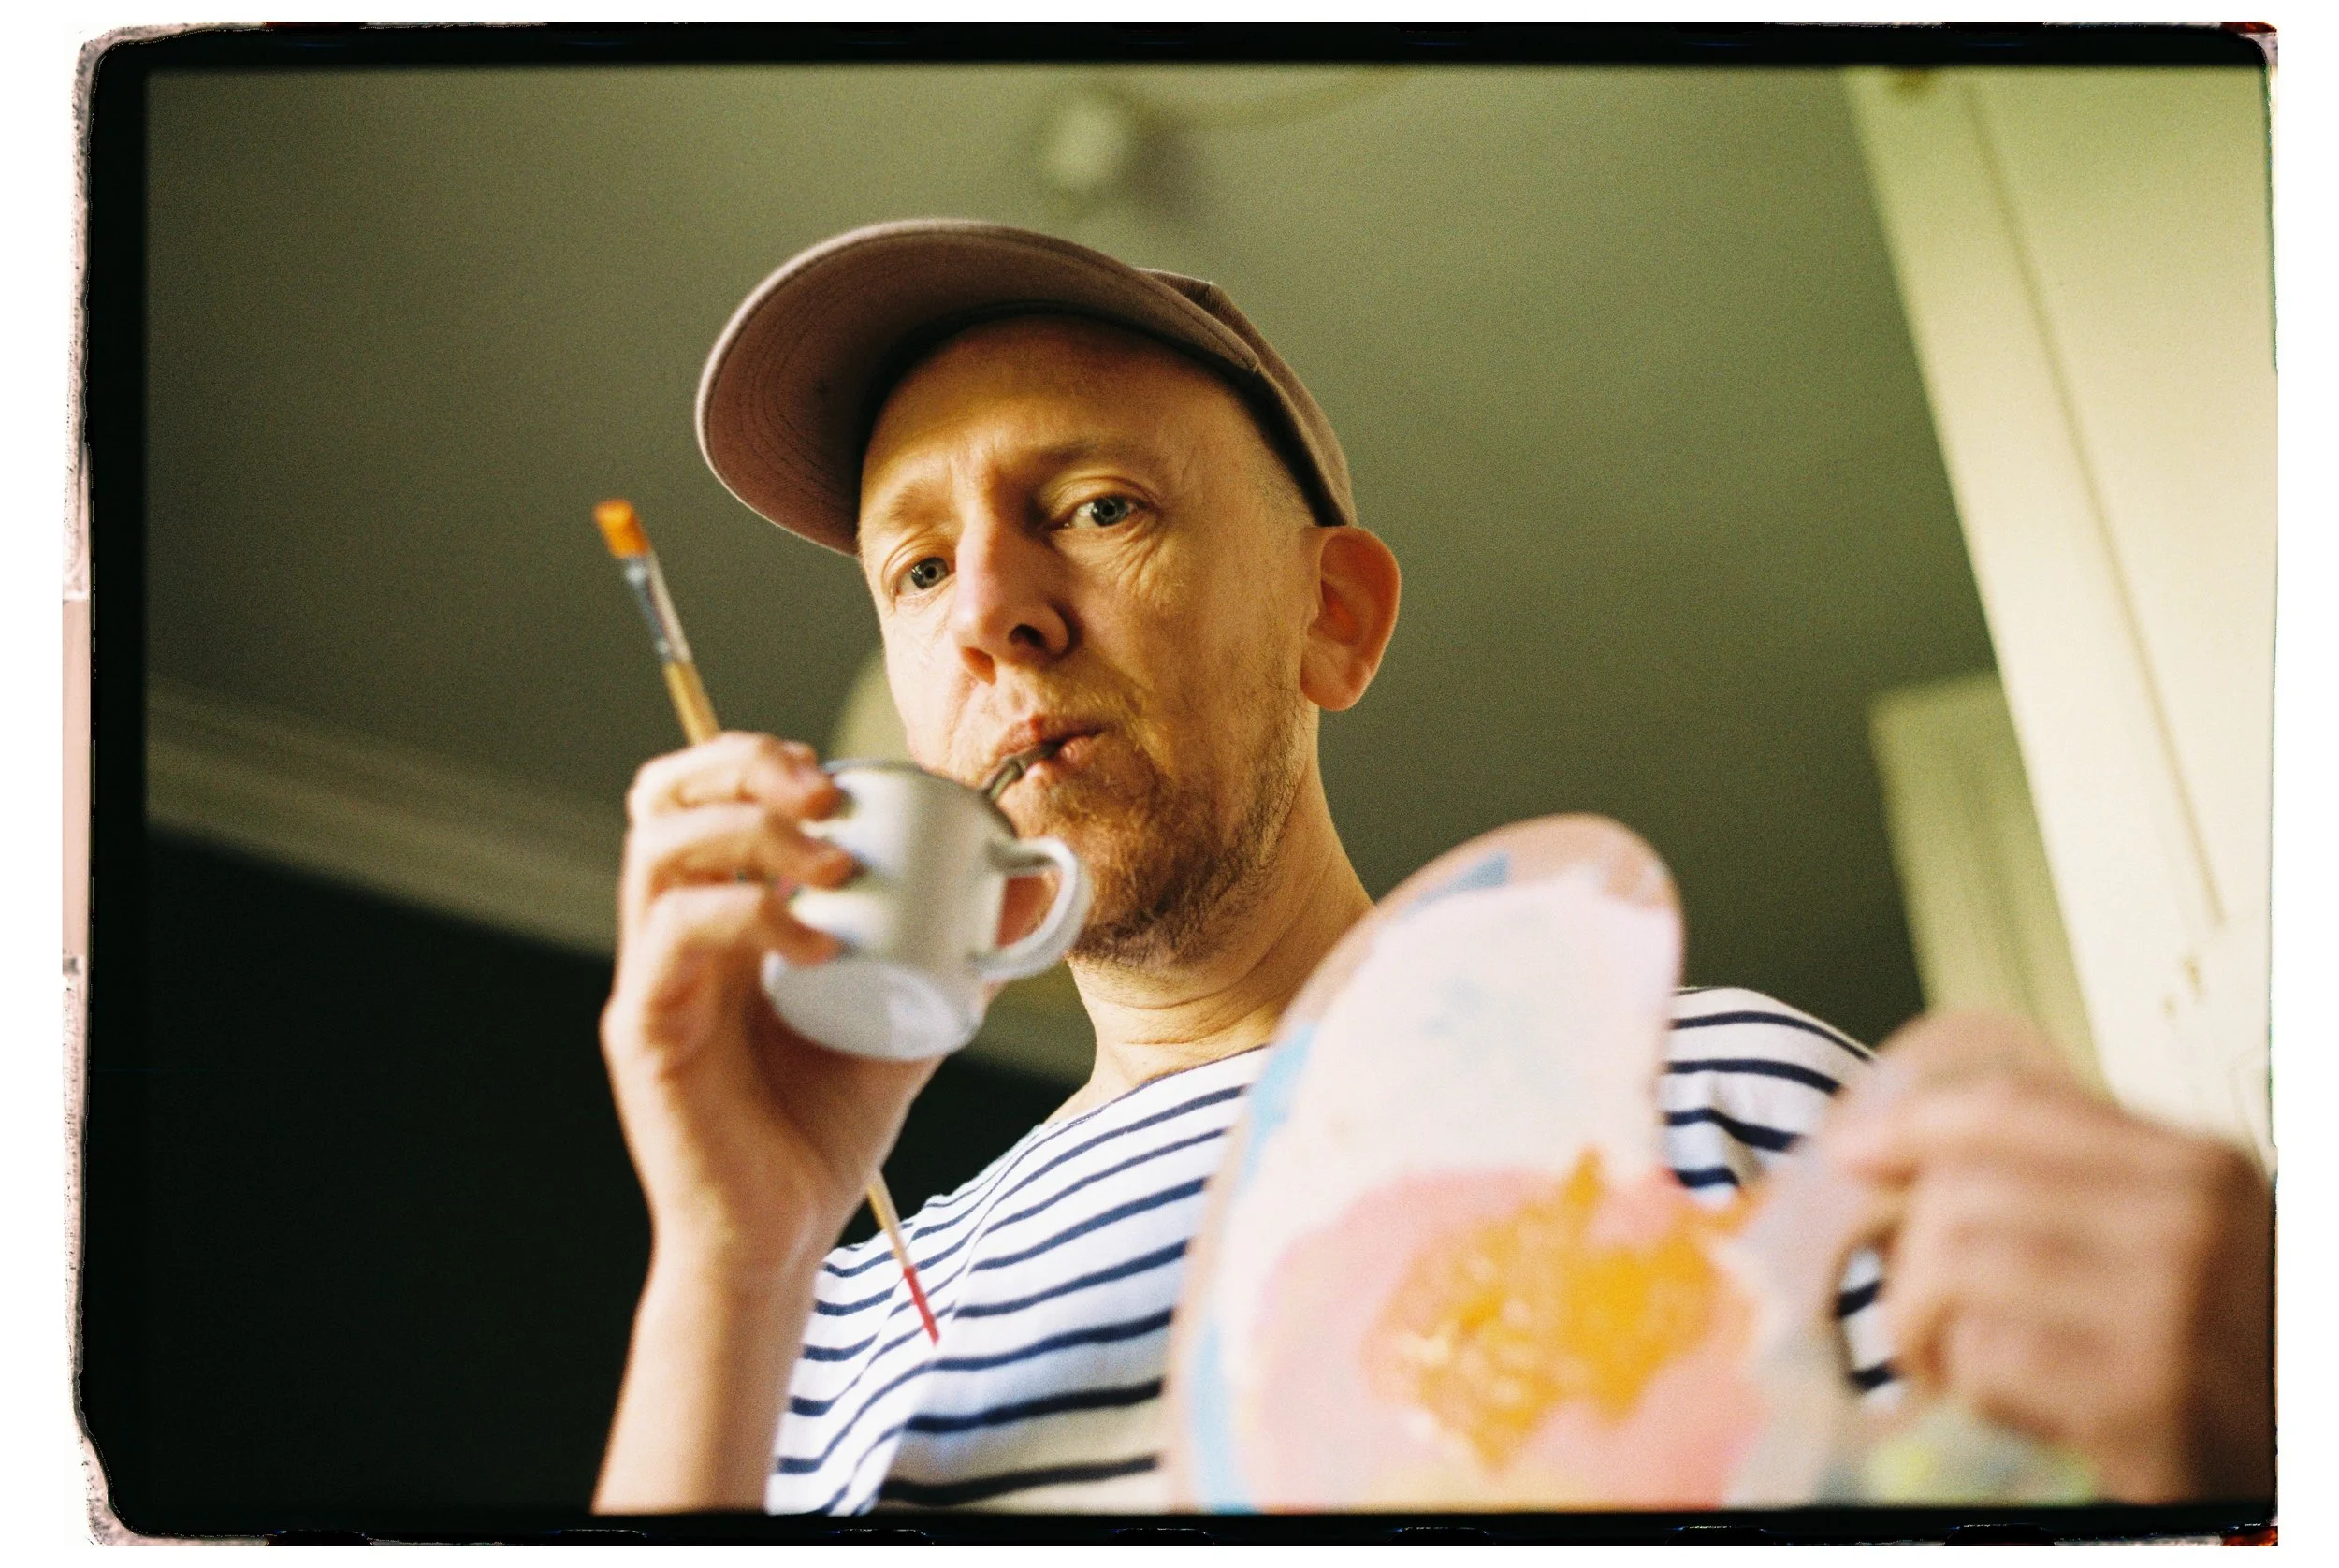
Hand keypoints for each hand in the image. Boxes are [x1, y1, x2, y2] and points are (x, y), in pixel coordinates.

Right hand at [600, 732, 937, 1281]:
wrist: (779, 1240)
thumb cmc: (823, 1132)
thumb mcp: (912, 1025)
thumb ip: (960, 957)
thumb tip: (1035, 883)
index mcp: (720, 921)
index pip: (701, 798)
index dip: (759, 760)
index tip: (840, 777)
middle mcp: (674, 938)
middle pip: (663, 800)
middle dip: (744, 767)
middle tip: (828, 790)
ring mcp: (653, 980)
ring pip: (658, 853)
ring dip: (752, 834)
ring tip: (833, 864)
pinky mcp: (644, 1031)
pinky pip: (673, 939)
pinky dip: (746, 916)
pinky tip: (814, 942)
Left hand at [1822, 1011, 2272, 1501]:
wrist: (2301, 1454)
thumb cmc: (2220, 1348)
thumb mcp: (2176, 1237)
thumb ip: (2069, 1182)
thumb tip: (1888, 1150)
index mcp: (2196, 1166)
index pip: (2014, 1109)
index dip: (1912, 1124)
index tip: (1850, 1154)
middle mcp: (2190, 1226)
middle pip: (1964, 1191)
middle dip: (1909, 1253)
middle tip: (1916, 1305)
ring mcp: (2170, 1313)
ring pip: (1957, 1267)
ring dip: (1920, 1322)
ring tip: (1941, 1358)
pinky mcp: (2142, 1404)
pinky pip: (1987, 1358)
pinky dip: (1965, 1383)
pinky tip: (1994, 1404)